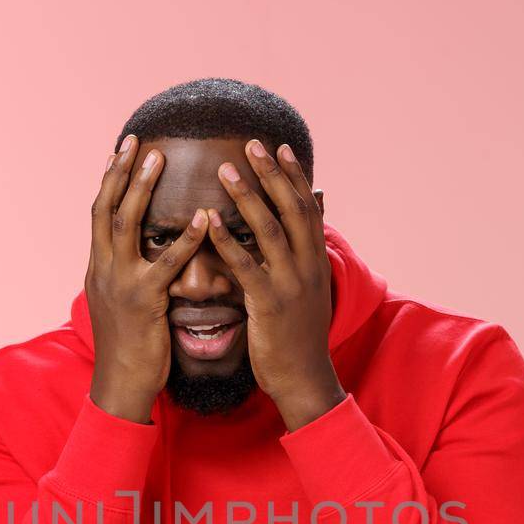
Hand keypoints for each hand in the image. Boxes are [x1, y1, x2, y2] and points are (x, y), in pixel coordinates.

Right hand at [85, 135, 209, 423]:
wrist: (121, 385)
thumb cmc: (130, 348)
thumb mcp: (122, 304)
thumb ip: (129, 274)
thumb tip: (141, 253)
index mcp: (99, 268)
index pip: (100, 213)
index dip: (109, 180)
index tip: (120, 150)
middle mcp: (103, 270)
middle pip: (106, 208)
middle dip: (120, 172)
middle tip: (136, 141)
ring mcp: (119, 284)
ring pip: (125, 225)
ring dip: (140, 188)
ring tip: (158, 159)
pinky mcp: (143, 302)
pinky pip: (165, 264)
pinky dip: (183, 239)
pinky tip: (201, 218)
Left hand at [205, 140, 341, 429]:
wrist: (304, 379)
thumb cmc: (299, 336)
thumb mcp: (308, 291)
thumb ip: (304, 256)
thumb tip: (308, 227)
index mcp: (315, 261)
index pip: (307, 208)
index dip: (293, 176)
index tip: (279, 147)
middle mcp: (307, 266)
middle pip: (291, 209)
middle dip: (271, 175)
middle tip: (252, 144)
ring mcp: (290, 284)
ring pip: (269, 231)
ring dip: (247, 197)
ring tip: (226, 170)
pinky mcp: (269, 305)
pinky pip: (246, 267)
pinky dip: (227, 241)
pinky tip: (207, 221)